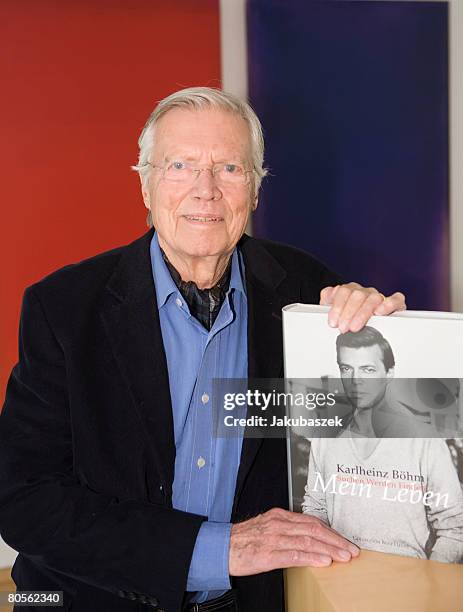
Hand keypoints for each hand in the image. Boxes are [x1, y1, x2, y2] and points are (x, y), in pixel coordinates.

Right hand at [229, 507, 359, 574]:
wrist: (220, 547)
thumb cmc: (244, 540)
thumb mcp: (268, 528)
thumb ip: (288, 530)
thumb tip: (310, 539)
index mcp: (280, 516)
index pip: (312, 521)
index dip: (331, 531)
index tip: (344, 540)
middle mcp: (279, 523)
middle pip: (314, 529)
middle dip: (336, 540)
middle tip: (351, 549)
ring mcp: (273, 538)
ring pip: (308, 541)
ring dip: (329, 549)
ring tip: (343, 556)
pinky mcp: (268, 554)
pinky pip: (294, 555)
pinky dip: (311, 557)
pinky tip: (323, 561)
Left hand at [320, 282, 405, 332]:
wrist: (370, 327)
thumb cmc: (348, 321)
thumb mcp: (334, 315)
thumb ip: (327, 306)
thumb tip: (323, 304)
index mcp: (348, 291)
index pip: (342, 291)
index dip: (337, 307)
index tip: (333, 322)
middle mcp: (363, 292)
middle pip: (357, 295)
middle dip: (348, 313)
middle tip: (343, 328)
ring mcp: (378, 296)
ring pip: (373, 297)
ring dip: (363, 313)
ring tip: (355, 326)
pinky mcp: (394, 303)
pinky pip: (395, 299)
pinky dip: (389, 304)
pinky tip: (380, 312)